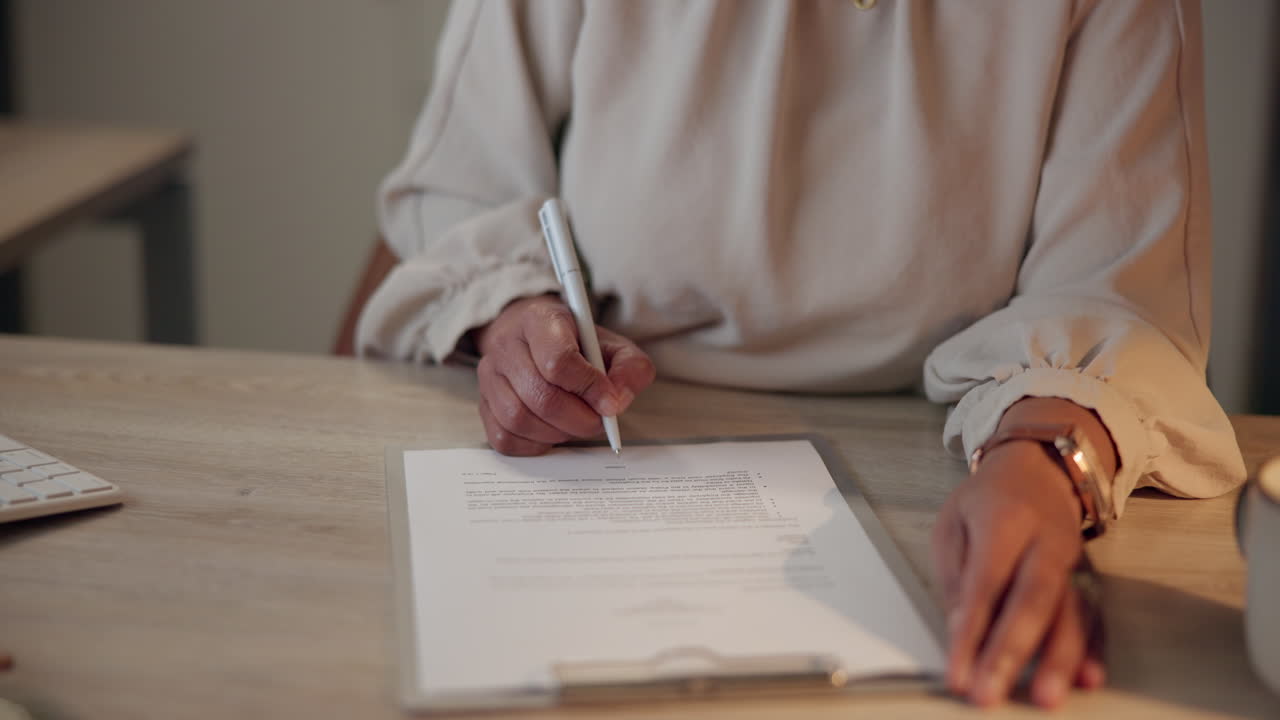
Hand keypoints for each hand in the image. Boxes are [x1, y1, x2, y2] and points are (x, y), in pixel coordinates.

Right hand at [473, 295, 655, 455]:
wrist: (532, 337)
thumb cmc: (576, 344)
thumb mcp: (613, 345)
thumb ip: (630, 368)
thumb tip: (617, 402)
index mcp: (540, 320)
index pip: (559, 360)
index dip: (589, 388)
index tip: (610, 403)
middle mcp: (506, 345)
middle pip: (540, 396)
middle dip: (578, 419)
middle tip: (598, 421)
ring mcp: (489, 375)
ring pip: (518, 419)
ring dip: (556, 433)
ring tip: (575, 424)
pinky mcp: (483, 403)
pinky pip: (504, 437)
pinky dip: (534, 444)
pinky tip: (552, 431)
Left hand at [932, 440, 1104, 707]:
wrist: (1040, 470)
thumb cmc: (988, 501)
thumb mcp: (952, 523)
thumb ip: (954, 576)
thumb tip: (958, 631)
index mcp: (1004, 521)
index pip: (985, 585)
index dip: (971, 633)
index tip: (957, 674)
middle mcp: (1046, 542)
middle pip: (1032, 602)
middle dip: (1012, 653)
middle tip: (991, 694)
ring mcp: (1074, 561)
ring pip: (1071, 613)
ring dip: (1059, 659)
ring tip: (1046, 697)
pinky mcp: (1090, 578)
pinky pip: (1095, 616)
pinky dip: (1093, 650)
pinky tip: (1088, 678)